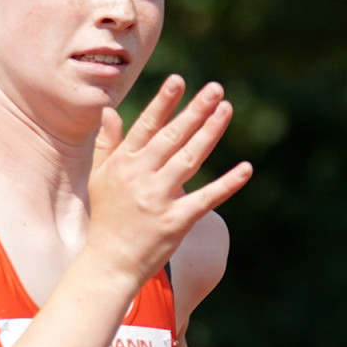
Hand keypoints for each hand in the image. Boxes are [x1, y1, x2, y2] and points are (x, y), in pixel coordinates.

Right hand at [86, 76, 251, 290]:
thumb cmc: (107, 219)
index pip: (146, 128)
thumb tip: (109, 111)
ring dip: (210, 133)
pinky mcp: (175, 221)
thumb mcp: (100, 179)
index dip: (163, 104)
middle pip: (172, 138)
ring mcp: (158, 199)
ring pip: (189, 159)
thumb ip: (107, 144)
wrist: (109, 264)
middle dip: (194, 112)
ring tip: (226, 109)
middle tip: (216, 89)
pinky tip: (246, 169)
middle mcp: (140, 178)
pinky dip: (227, 184)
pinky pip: (206, 198)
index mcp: (123, 166)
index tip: (178, 81)